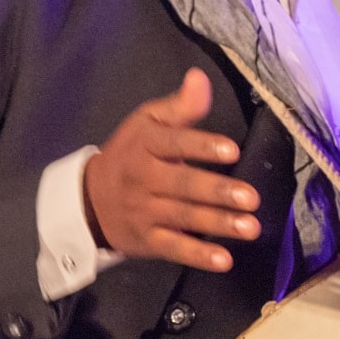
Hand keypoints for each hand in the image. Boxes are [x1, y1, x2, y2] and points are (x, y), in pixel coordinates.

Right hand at [82, 68, 261, 271]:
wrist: (88, 200)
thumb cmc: (129, 154)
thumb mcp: (147, 121)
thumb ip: (179, 106)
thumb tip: (200, 78)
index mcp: (146, 145)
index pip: (175, 143)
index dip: (203, 147)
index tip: (232, 150)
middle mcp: (145, 178)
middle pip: (184, 185)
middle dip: (218, 192)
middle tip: (251, 198)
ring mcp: (145, 212)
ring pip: (184, 217)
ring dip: (218, 224)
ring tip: (250, 227)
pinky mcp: (147, 241)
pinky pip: (174, 248)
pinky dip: (198, 255)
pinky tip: (224, 260)